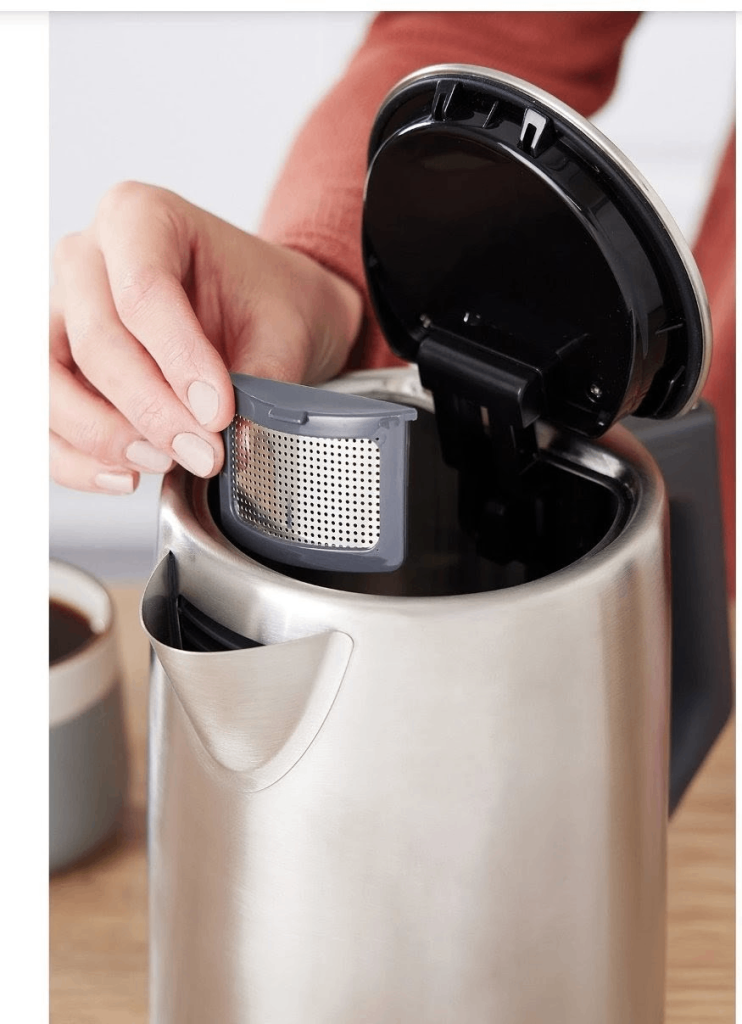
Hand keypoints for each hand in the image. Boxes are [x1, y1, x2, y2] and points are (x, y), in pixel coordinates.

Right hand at [50, 181, 362, 492]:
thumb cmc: (266, 299)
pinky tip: (126, 476)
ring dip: (106, 436)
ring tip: (166, 461)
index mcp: (139, 216)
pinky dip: (78, 459)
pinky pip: (47, 421)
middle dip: (150, 409)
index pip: (142, 291)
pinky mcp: (58, 368)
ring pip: (51, 383)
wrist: (265, 309)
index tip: (218, 411)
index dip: (178, 361)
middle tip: (203, 451)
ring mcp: (62, 314)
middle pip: (94, 340)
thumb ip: (262, 379)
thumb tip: (240, 440)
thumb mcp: (283, 327)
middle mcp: (87, 258)